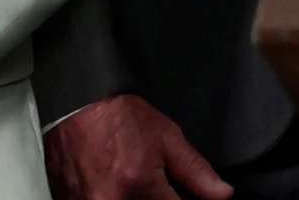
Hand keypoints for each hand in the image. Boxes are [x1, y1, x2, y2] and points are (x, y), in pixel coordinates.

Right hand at [44, 92, 233, 199]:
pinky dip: (117, 198)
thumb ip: (196, 171)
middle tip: (156, 183)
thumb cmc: (119, 117)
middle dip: (159, 198)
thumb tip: (223, 194)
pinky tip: (117, 184)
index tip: (182, 193)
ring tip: (131, 177)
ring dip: (138, 197)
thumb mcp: (166, 137)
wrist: (75, 107)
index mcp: (138, 186)